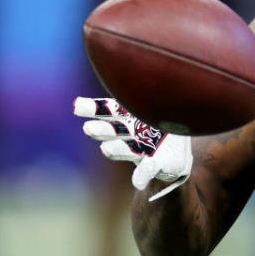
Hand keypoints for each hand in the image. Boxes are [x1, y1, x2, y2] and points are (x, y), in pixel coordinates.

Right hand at [73, 97, 192, 200]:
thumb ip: (137, 94)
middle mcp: (130, 133)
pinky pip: (148, 169)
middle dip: (101, 130)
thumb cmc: (163, 120)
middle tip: (90, 129)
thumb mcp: (155, 104)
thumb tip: (123, 71)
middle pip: (112, 130)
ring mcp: (141, 149)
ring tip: (107, 150)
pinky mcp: (153, 164)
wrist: (178, 149)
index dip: (92, 108)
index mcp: (128, 115)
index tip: (77, 106)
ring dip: (117, 150)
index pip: (107, 109)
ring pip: (125, 149)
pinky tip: (138, 184)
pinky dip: (142, 176)